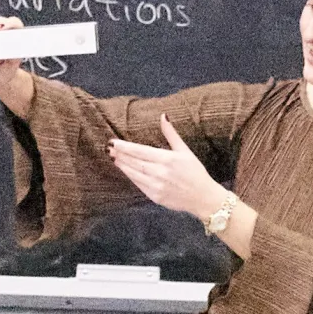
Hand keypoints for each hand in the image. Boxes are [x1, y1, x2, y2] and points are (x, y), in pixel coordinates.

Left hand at [109, 114, 227, 218]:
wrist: (203, 197)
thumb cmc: (195, 172)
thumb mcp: (185, 150)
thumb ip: (171, 134)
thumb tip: (163, 115)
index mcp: (167, 159)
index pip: (140, 151)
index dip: (125, 147)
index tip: (113, 142)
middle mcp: (160, 172)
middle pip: (134, 162)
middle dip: (120, 155)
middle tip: (108, 148)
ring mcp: (157, 186)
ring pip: (134, 174)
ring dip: (123, 166)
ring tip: (113, 158)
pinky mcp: (155, 197)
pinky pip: (139, 185)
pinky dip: (131, 177)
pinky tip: (125, 170)